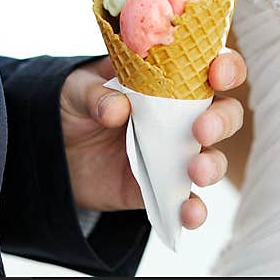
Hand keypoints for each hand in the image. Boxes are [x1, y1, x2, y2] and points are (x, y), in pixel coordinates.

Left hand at [60, 50, 246, 228]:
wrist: (55, 152)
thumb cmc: (73, 106)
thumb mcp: (74, 90)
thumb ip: (94, 94)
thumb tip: (117, 108)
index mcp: (167, 78)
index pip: (209, 66)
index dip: (225, 67)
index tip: (218, 74)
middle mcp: (181, 115)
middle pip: (225, 113)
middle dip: (222, 120)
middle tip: (202, 129)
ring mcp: (176, 153)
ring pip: (214, 157)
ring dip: (214, 165)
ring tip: (196, 171)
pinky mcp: (164, 188)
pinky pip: (190, 201)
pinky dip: (195, 209)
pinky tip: (189, 213)